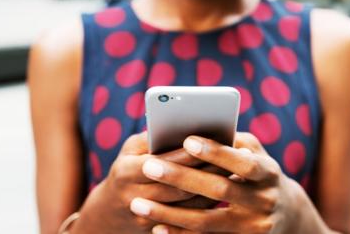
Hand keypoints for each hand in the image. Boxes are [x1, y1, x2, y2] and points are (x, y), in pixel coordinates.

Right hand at [70, 132, 226, 233]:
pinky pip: (189, 219)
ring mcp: (146, 218)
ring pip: (187, 204)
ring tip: (237, 171)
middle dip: (208, 170)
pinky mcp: (158, 230)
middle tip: (235, 156)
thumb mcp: (132, 150)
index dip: (189, 153)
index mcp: (126, 172)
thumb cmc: (127, 168)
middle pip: (179, 186)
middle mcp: (134, 197)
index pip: (163, 162)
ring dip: (214, 188)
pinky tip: (227, 189)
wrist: (111, 212)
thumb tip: (183, 125)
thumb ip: (154, 138)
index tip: (214, 141)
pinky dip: (209, 203)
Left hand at [130, 132, 304, 233]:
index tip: (186, 140)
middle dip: (182, 178)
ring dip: (170, 214)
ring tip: (139, 204)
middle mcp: (265, 202)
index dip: (216, 152)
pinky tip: (157, 228)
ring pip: (207, 221)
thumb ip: (233, 142)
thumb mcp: (256, 154)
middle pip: (220, 190)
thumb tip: (199, 128)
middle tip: (149, 167)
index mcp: (270, 173)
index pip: (243, 161)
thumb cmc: (259, 174)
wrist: (284, 215)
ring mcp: (254, 228)